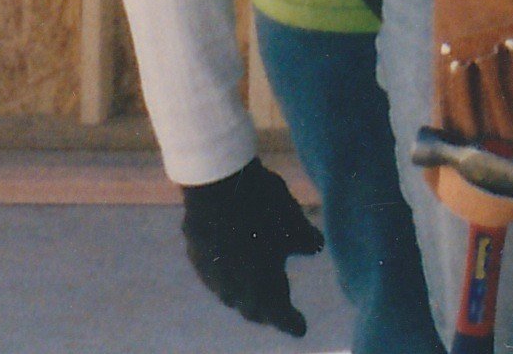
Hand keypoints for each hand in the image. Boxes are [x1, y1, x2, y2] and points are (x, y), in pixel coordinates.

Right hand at [180, 157, 323, 336]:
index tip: (301, 328)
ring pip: (231, 293)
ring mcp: (212, 277)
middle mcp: (235, 293)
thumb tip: (316, 246)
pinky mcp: (197, 257)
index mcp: (264, 292)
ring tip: (255, 285)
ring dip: (245, 292)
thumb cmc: (265, 209)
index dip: (293, 323)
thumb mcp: (295, 224)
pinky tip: (233, 258)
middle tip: (278, 309)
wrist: (216, 185)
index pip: (282, 318)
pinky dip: (228, 270)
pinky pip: (216, 272)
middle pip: (253, 310)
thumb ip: (307, 242)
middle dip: (268, 311)